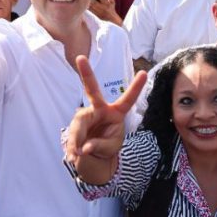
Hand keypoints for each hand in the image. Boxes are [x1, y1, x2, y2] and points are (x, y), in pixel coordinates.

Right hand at [63, 56, 146, 171]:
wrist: (93, 158)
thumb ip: (99, 147)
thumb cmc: (106, 149)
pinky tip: (74, 155)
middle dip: (86, 74)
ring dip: (78, 138)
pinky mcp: (76, 124)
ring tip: (79, 153)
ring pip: (79, 122)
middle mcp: (100, 110)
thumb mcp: (109, 149)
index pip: (127, 99)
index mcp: (116, 113)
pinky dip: (73, 146)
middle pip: (92, 90)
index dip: (136, 87)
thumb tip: (84, 148)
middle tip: (80, 58)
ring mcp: (86, 115)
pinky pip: (72, 133)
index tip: (144, 73)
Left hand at [89, 0, 121, 25]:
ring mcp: (99, 12)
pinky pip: (91, 11)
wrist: (112, 20)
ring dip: (88, 3)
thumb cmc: (112, 10)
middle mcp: (103, 8)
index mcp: (107, 4)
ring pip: (92, 7)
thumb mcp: (113, 3)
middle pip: (95, 3)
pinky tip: (84, 5)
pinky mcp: (97, 16)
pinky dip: (88, 8)